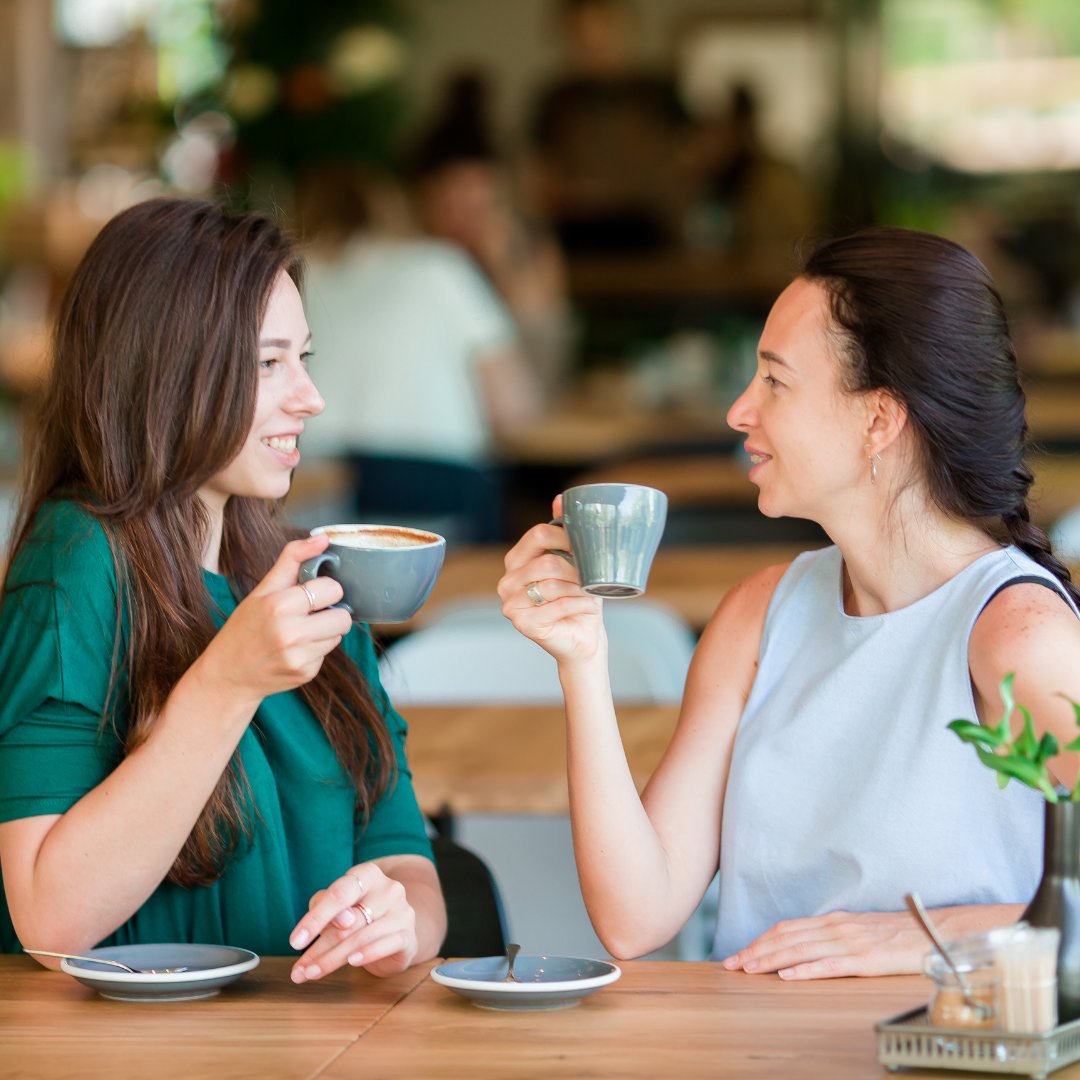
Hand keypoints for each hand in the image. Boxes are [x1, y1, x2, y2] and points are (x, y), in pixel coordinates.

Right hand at [201, 535, 353, 704]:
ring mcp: (299, 656)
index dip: (326, 589)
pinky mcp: (306, 673)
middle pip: (343, 616)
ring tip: (299, 632)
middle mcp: (291, 633)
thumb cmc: (244, 628)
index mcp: (279, 605)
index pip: (332, 590)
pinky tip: (294, 650)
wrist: (227, 675)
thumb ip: (292, 560)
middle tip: (309, 614)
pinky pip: (327, 653)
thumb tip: (322, 538)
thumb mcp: (262, 590)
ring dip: (325, 632)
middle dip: (330, 612)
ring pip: (338, 635)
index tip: (312, 593)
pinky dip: (315, 650)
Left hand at [288, 863, 418, 980]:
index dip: (315, 918)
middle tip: (299, 970)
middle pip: (349, 920)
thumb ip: (328, 907)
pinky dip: (367, 955)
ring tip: (313, 973)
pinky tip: (352, 963)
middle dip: (320, 947)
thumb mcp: (339, 906)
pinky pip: (386, 945)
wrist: (396, 930)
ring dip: (333, 959)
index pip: (339, 893)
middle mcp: (389, 888)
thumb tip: (339, 920)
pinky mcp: (408, 935)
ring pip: (362, 936)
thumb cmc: (360, 914)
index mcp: (367, 874)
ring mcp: (402, 911)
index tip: (295, 942)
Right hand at [497, 498, 603, 664]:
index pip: (538, 534)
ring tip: (591, 594)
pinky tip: (588, 607)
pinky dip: (579, 605)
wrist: (583, 637)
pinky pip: (557, 606)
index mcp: (516, 560)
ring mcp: (511, 603)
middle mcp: (507, 581)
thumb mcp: (575, 561)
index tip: (587, 545)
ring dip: (579, 589)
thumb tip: (560, 498)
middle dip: (576, 569)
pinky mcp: (522, 623)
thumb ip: (564, 531)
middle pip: (546, 561)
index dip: (566, 537)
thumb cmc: (579, 597)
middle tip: (593, 577)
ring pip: (552, 584)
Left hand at [721, 909, 926, 979]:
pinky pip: (830, 965)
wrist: (937, 930)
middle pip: (786, 938)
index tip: (740, 953)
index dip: (760, 940)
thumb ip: (835, 935)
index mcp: (834, 920)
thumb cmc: (899, 933)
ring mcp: (850, 942)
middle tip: (731, 964)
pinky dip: (805, 970)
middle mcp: (836, 927)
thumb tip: (809, 946)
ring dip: (770, 961)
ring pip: (800, 951)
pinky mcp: (866, 960)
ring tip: (748, 969)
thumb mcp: (860, 929)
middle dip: (755, 951)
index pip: (787, 929)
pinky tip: (788, 977)